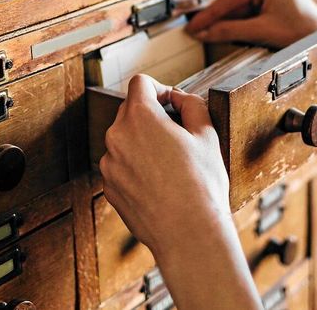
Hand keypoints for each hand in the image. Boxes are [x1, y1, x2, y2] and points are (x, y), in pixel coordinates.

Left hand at [100, 75, 263, 308]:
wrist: (188, 233)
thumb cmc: (201, 184)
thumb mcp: (207, 134)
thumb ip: (192, 105)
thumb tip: (180, 98)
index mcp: (140, 117)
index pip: (140, 83)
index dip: (160, 88)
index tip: (173, 103)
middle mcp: (116, 137)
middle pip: (130, 110)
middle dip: (152, 115)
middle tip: (178, 133)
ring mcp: (109, 165)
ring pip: (125, 140)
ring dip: (143, 142)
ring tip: (171, 163)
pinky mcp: (109, 188)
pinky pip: (121, 165)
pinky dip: (136, 166)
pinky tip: (160, 183)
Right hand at [186, 0, 316, 48]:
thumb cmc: (304, 33)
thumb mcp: (263, 31)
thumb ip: (231, 31)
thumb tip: (205, 32)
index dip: (210, 14)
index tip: (193, 25)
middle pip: (233, 4)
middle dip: (215, 19)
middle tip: (194, 30)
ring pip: (239, 11)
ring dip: (224, 24)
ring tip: (203, 34)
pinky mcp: (271, 7)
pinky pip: (247, 17)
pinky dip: (235, 27)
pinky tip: (222, 34)